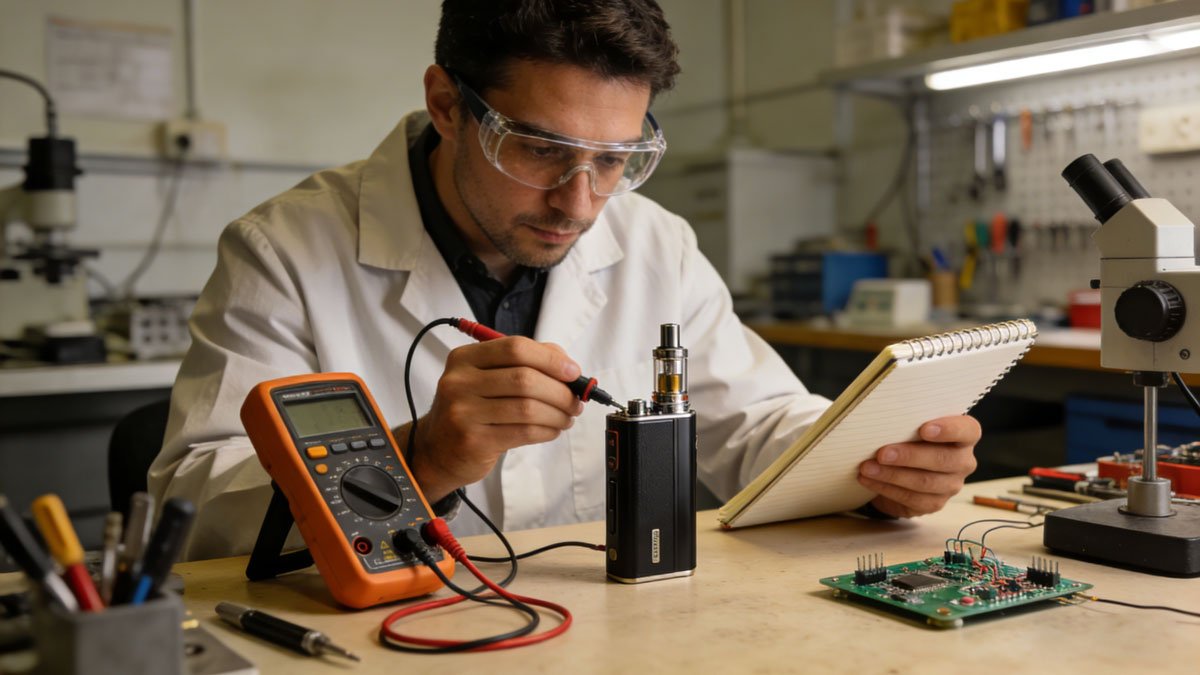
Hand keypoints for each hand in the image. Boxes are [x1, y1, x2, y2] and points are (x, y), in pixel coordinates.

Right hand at [403, 336, 584, 501]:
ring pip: (527, 408)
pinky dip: (547, 430)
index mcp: (465, 358)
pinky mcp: (473, 440)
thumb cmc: (473, 409)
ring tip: (567, 417)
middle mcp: (459, 381)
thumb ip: (525, 363)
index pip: (515, 348)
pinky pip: (523, 432)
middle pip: (524, 379)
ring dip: (557, 414)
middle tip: (575, 401)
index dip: (550, 359)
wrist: (437, 449)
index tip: (573, 372)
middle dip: (560, 391)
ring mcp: (463, 412)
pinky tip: (552, 430)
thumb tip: (567, 364)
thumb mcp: (488, 378)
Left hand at [856, 415, 980, 517]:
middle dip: (909, 456)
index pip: (967, 430)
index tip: (924, 429)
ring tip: (867, 467)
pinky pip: (912, 498)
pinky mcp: (935, 503)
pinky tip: (869, 480)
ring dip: (892, 475)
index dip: (948, 430)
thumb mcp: (912, 425)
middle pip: (943, 459)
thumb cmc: (909, 437)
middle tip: (882, 453)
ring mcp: (951, 485)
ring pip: (925, 482)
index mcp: (964, 436)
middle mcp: (963, 461)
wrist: (902, 466)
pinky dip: (887, 488)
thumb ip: (908, 422)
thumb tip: (884, 421)